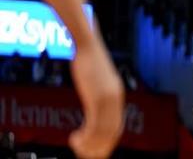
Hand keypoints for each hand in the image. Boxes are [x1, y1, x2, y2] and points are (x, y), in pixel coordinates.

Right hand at [69, 32, 124, 158]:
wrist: (88, 45)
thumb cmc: (90, 62)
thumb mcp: (98, 82)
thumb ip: (99, 95)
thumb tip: (95, 110)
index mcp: (117, 95)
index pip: (118, 127)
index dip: (107, 143)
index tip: (96, 151)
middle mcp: (116, 98)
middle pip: (111, 133)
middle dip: (98, 149)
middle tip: (84, 155)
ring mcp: (108, 98)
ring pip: (102, 133)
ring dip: (88, 145)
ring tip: (76, 146)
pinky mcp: (97, 97)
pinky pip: (93, 126)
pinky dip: (84, 137)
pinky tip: (74, 138)